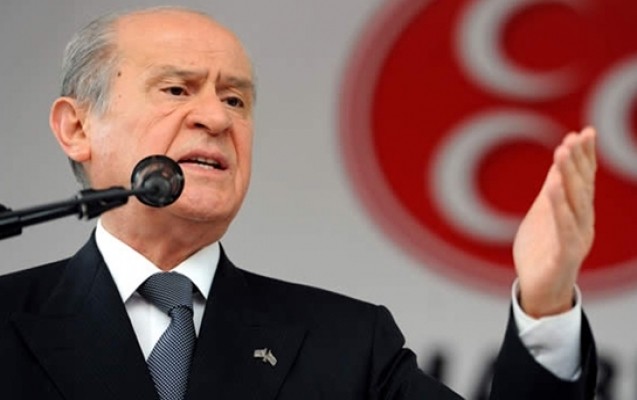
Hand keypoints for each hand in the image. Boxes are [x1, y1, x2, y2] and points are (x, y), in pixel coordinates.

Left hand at [513, 127, 596, 317]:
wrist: (540, 290)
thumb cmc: (543, 250)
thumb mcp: (545, 213)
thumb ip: (553, 189)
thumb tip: (560, 160)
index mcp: (578, 213)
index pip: (584, 180)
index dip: (585, 156)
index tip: (584, 131)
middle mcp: (583, 224)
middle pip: (581, 189)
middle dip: (577, 161)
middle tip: (571, 137)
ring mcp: (575, 240)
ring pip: (575, 205)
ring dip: (569, 177)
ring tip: (561, 152)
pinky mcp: (564, 257)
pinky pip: (562, 229)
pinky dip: (558, 208)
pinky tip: (551, 189)